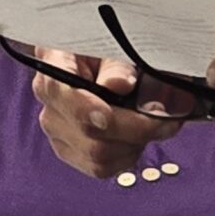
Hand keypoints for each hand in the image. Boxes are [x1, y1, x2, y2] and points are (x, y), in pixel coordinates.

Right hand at [30, 51, 186, 178]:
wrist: (99, 66)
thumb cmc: (104, 53)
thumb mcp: (113, 47)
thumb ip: (116, 65)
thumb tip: (120, 85)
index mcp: (54, 68)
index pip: (57, 90)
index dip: (83, 108)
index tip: (109, 115)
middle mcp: (51, 105)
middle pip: (87, 132)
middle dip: (133, 128)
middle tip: (164, 117)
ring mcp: (59, 133)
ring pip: (97, 156)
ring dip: (134, 144)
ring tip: (152, 125)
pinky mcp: (72, 153)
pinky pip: (101, 169)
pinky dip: (127, 156)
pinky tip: (137, 138)